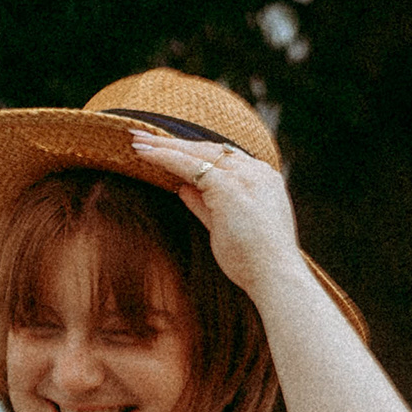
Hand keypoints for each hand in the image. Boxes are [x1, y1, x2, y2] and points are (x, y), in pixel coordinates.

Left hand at [129, 134, 301, 302]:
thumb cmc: (254, 260)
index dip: (193, 151)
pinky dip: (164, 157)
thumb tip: (182, 188)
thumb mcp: (225, 227)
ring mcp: (243, 176)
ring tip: (136, 140)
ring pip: (196, 151)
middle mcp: (254, 171)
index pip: (222, 156)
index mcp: (261, 178)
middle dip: (174, 142)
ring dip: (164, 145)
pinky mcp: (227, 186)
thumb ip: (204, 205)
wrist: (275, 275)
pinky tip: (143, 154)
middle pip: (208, 148)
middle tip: (143, 136)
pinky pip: (188, 165)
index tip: (170, 147)